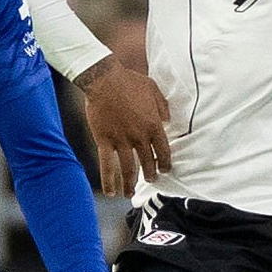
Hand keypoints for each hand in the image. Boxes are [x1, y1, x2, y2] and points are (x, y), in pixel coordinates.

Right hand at [75, 55, 171, 196]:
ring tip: (130, 193)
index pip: (163, 151)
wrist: (104, 79)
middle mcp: (139, 137)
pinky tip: (111, 192)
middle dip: (150, 174)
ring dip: (131, 183)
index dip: (165, 163)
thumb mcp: (153, 89)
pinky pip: (107, 166)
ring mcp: (121, 141)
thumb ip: (162, 106)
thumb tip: (167, 120)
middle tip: (151, 180)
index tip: (165, 169)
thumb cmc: (129, 81)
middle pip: (147, 162)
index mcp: (153, 125)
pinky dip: (109, 181)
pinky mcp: (104, 141)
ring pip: (128, 169)